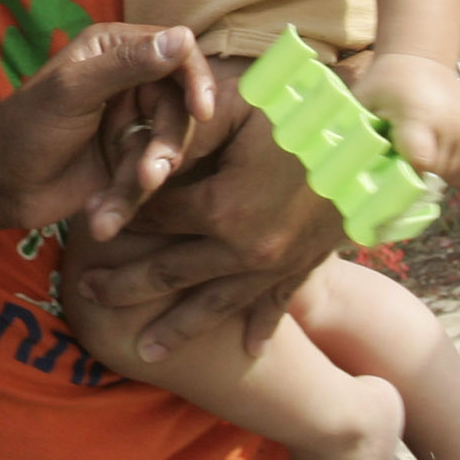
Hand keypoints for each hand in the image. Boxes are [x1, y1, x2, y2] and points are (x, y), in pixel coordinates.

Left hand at [0, 24, 215, 233]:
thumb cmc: (24, 128)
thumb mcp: (73, 91)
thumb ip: (126, 65)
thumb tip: (183, 37)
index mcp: (115, 50)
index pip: (177, 54)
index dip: (196, 80)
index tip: (202, 111)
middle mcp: (129, 82)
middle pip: (178, 109)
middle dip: (165, 146)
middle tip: (151, 175)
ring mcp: (129, 124)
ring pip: (165, 149)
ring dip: (141, 180)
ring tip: (109, 207)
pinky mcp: (125, 162)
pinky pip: (147, 179)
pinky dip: (125, 200)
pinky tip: (99, 216)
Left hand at [71, 63, 345, 355]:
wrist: (377, 137)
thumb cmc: (297, 107)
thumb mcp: (234, 107)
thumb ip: (182, 132)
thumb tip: (138, 156)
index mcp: (221, 208)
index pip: (151, 217)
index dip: (116, 215)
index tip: (86, 226)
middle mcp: (245, 249)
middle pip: (168, 273)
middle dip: (122, 285)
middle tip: (82, 293)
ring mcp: (276, 265)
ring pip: (213, 306)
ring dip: (174, 329)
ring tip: (140, 352)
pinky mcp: (304, 267)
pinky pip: (274, 308)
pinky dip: (257, 330)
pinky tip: (241, 352)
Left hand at [357, 52, 459, 181]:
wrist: (421, 59)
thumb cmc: (386, 83)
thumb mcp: (365, 102)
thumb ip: (361, 131)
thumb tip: (350, 164)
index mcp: (419, 115)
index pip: (421, 161)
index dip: (408, 176)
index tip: (395, 177)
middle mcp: (449, 122)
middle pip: (437, 170)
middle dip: (419, 177)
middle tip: (402, 171)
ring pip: (456, 172)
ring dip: (437, 176)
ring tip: (419, 165)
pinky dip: (456, 170)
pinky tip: (439, 165)